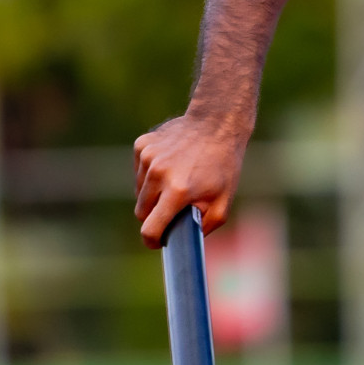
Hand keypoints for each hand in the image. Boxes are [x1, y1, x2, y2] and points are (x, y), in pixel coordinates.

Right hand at [133, 112, 246, 247]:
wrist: (217, 123)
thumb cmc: (223, 165)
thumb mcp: (224, 200)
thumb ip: (204, 226)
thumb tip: (185, 240)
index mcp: (178, 191)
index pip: (150, 228)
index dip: (152, 240)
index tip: (158, 242)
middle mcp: (158, 174)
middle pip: (142, 212)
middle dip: (155, 215)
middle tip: (174, 207)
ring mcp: (148, 157)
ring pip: (139, 191)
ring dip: (153, 193)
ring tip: (177, 180)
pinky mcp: (142, 145)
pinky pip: (139, 172)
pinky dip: (150, 174)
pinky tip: (171, 164)